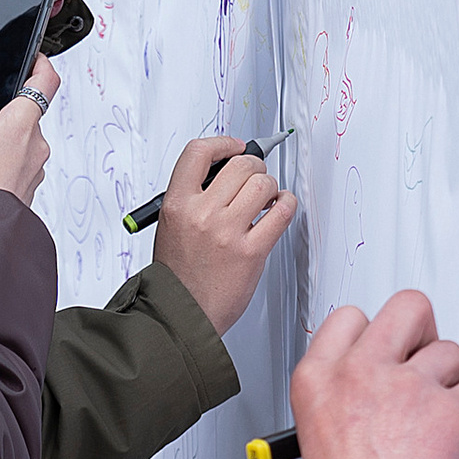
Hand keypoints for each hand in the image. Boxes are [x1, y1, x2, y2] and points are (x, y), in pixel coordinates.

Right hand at [150, 135, 295, 335]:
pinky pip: (282, 211)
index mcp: (177, 205)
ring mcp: (227, 232)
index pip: (198, 153)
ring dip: (270, 188)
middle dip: (254, 168)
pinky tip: (279, 210)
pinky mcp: (251, 251)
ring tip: (266, 200)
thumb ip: (194, 198)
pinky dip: (286, 204)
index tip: (235, 147)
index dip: (223, 143)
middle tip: (255, 179)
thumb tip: (227, 174)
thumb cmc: (179, 276)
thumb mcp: (172, 227)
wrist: (181, 315)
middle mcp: (201, 214)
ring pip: (263, 183)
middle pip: (240, 164)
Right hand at [296, 288, 458, 458]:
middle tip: (432, 371)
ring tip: (452, 426)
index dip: (379, 337)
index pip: (350, 319)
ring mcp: (408, 388)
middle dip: (427, 335)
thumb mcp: (322, 443)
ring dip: (458, 388)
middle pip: (409, 309)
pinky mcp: (453, 412)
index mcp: (319, 381)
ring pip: (452, 353)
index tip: (394, 357)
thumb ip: (351, 404)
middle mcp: (361, 373)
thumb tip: (393, 392)